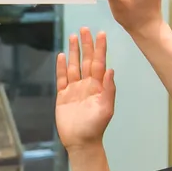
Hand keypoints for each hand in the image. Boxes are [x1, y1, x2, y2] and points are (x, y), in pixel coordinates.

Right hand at [56, 27, 115, 149]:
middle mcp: (87, 84)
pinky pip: (61, 78)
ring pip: (73, 66)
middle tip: (85, 29)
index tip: (100, 33)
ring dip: (73, 52)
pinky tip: (61, 56)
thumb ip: (108, 89)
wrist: (81, 141)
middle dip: (86, 45)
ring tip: (73, 36)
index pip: (99, 62)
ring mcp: (74, 89)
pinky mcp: (63, 96)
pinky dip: (61, 67)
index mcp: (98, 86)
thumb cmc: (96, 127)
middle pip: (86, 60)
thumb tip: (111, 70)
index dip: (100, 48)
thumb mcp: (106, 108)